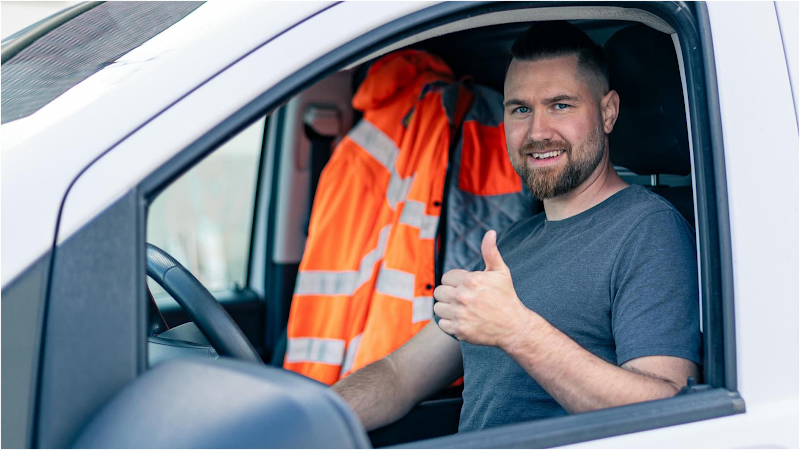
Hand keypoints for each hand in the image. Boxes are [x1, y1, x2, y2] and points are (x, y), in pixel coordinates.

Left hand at [433, 230, 528, 347]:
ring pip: (438, 308)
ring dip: (447, 309)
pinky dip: (449, 323)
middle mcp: (462, 297)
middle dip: (449, 294)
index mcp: (470, 280)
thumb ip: (490, 251)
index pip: (446, 278)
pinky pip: (442, 324)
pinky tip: (462, 320)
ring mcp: (460, 314)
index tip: (466, 287)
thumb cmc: (506, 297)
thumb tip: (490, 232)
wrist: (513, 326)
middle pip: (439, 292)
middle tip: (463, 299)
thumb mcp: (500, 272)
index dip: (455, 282)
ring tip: (461, 310)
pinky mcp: (459, 330)